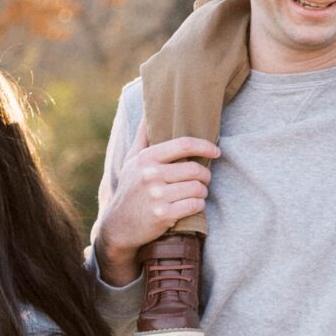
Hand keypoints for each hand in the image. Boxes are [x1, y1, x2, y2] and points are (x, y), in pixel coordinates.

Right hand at [93, 132, 218, 284]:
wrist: (118, 225)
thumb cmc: (130, 189)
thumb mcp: (131, 160)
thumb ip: (142, 136)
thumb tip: (148, 110)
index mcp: (146, 158)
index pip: (183, 145)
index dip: (205, 146)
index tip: (216, 151)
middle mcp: (150, 175)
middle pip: (195, 169)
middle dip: (205, 175)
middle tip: (204, 179)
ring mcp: (157, 196)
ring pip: (198, 189)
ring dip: (203, 192)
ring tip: (198, 193)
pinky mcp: (163, 215)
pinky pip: (195, 206)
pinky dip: (199, 205)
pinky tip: (193, 205)